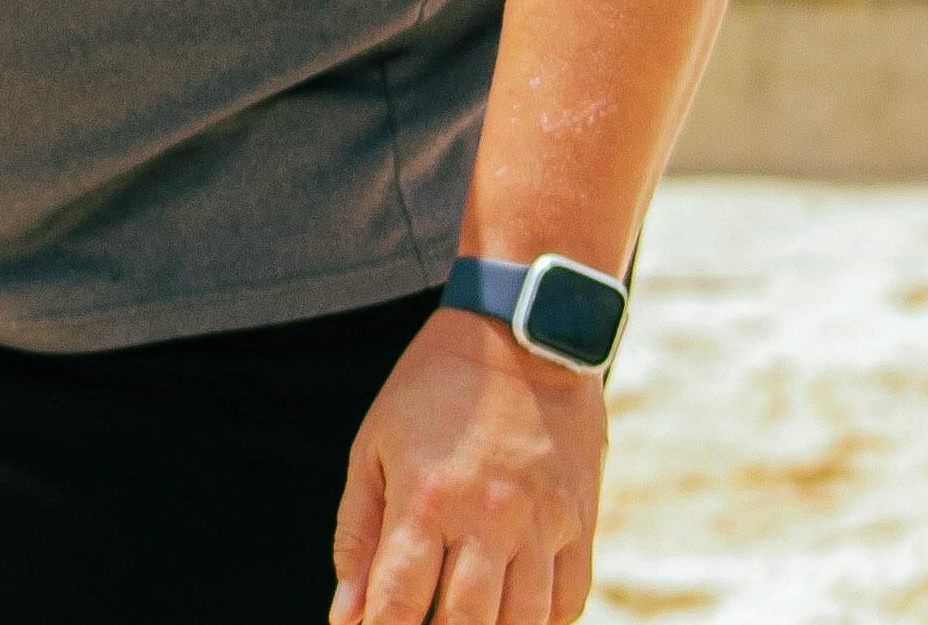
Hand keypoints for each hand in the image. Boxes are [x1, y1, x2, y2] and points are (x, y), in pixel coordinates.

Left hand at [328, 309, 604, 624]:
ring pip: (523, 623)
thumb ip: (357, 534)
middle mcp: (488, 517)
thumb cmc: (433, 389)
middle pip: (464, 623)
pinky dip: (545, 621)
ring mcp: (541, 521)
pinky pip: (570, 598)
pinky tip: (517, 614)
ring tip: (469, 622)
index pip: (399, 603)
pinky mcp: (580, 518)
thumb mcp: (374, 447)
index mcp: (427, 498)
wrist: (520, 331)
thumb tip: (347, 613)